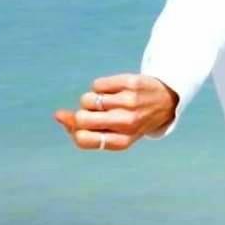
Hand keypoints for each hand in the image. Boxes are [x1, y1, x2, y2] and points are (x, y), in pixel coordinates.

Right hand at [53, 73, 178, 150]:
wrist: (167, 100)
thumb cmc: (133, 120)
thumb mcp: (114, 132)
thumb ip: (86, 129)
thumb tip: (58, 116)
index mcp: (122, 141)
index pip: (83, 140)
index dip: (73, 131)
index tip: (80, 124)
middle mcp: (127, 123)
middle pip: (81, 118)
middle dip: (80, 113)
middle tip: (94, 112)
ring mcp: (130, 102)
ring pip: (87, 99)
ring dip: (91, 99)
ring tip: (106, 101)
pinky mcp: (130, 83)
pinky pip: (97, 84)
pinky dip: (100, 87)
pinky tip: (114, 90)